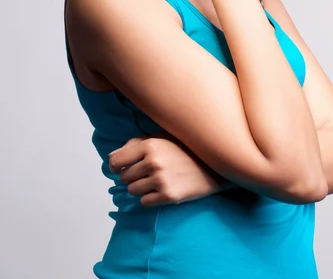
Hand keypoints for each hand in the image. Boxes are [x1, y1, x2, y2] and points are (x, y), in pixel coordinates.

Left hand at [108, 131, 226, 206]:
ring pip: (132, 190)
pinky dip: (149, 197)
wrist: (213, 165)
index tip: (118, 167)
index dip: (114, 165)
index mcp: (149, 145)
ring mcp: (161, 180)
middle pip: (124, 176)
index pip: (116, 160)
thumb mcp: (162, 138)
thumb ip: (136, 144)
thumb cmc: (185, 148)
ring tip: (155, 180)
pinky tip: (161, 189)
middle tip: (146, 172)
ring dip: (140, 187)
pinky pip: (144, 202)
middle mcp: (153, 162)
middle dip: (131, 175)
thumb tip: (112, 157)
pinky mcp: (169, 196)